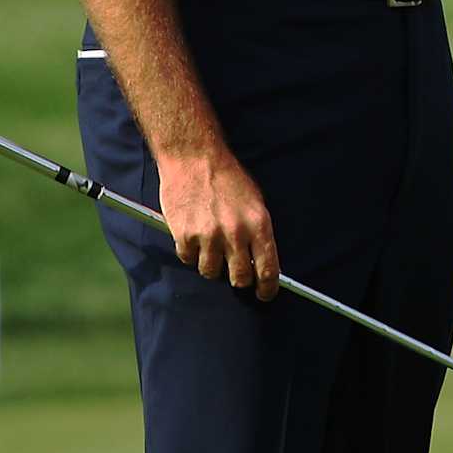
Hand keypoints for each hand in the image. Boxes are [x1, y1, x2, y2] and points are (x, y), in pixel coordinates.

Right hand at [158, 149, 280, 300]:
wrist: (194, 157)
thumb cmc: (227, 177)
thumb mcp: (253, 201)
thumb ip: (256, 231)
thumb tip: (259, 261)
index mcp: (258, 223)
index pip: (267, 268)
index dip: (267, 288)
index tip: (264, 294)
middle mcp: (235, 233)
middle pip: (239, 278)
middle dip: (238, 278)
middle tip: (234, 271)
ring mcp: (209, 236)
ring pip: (211, 272)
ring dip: (211, 263)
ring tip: (210, 242)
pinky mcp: (185, 236)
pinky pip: (188, 259)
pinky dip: (190, 251)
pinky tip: (192, 232)